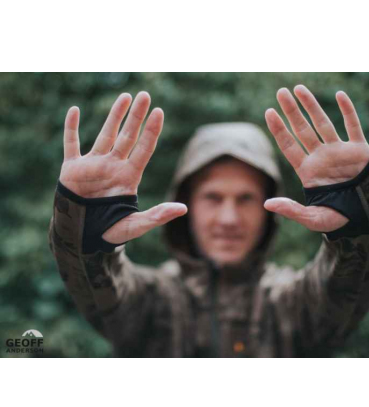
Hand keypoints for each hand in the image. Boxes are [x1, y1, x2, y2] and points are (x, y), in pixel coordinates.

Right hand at [60, 92, 186, 244]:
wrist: (81, 236)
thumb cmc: (109, 232)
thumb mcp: (135, 225)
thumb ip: (157, 216)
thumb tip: (184, 209)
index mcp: (129, 177)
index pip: (144, 148)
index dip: (152, 131)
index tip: (159, 112)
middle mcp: (114, 166)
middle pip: (128, 136)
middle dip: (137, 116)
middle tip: (145, 95)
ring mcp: (94, 165)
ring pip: (105, 134)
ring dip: (114, 115)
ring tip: (125, 96)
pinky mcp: (72, 169)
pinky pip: (71, 144)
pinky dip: (71, 127)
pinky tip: (75, 110)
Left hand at [264, 85, 368, 232]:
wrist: (367, 216)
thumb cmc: (338, 218)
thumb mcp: (313, 217)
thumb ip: (291, 210)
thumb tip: (266, 204)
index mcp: (308, 171)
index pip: (288, 146)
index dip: (278, 129)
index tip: (268, 112)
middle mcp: (320, 157)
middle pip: (302, 129)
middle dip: (291, 111)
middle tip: (280, 92)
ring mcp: (339, 152)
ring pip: (323, 123)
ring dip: (311, 106)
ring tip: (298, 88)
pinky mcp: (359, 150)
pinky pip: (353, 126)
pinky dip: (348, 111)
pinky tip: (339, 94)